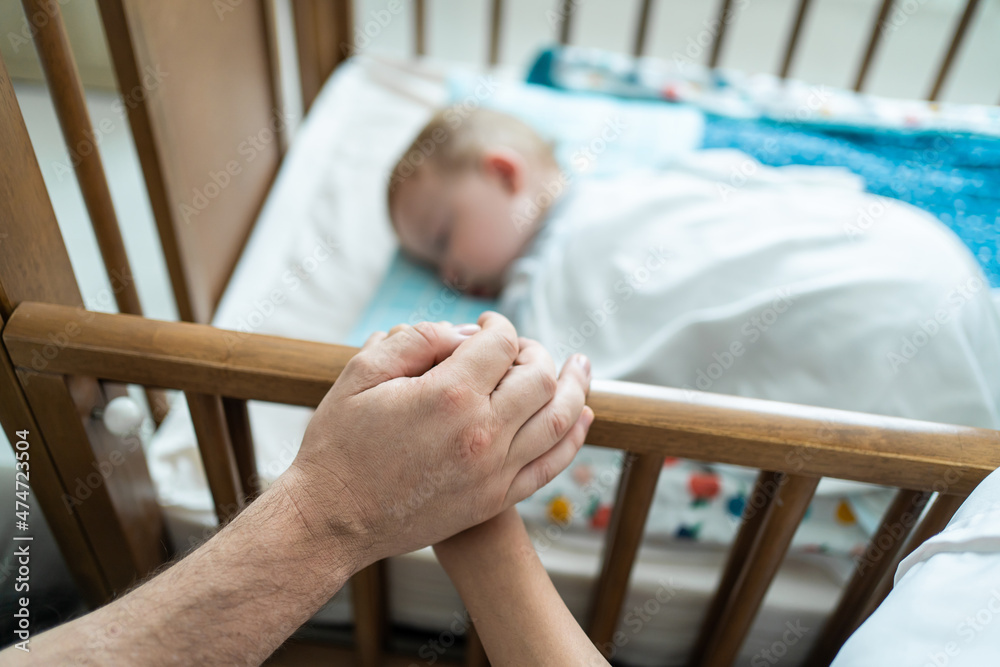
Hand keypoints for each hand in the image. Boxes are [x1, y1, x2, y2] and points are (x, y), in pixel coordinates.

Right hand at [278, 311, 592, 572]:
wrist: (332, 520)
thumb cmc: (339, 445)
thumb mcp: (361, 373)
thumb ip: (416, 339)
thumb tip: (463, 333)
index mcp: (449, 395)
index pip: (502, 343)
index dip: (497, 325)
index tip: (485, 325)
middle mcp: (483, 432)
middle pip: (539, 376)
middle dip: (533, 352)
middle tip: (516, 348)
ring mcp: (495, 471)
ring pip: (560, 418)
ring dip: (573, 387)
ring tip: (578, 367)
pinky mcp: (496, 499)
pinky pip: (553, 463)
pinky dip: (574, 436)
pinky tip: (582, 415)